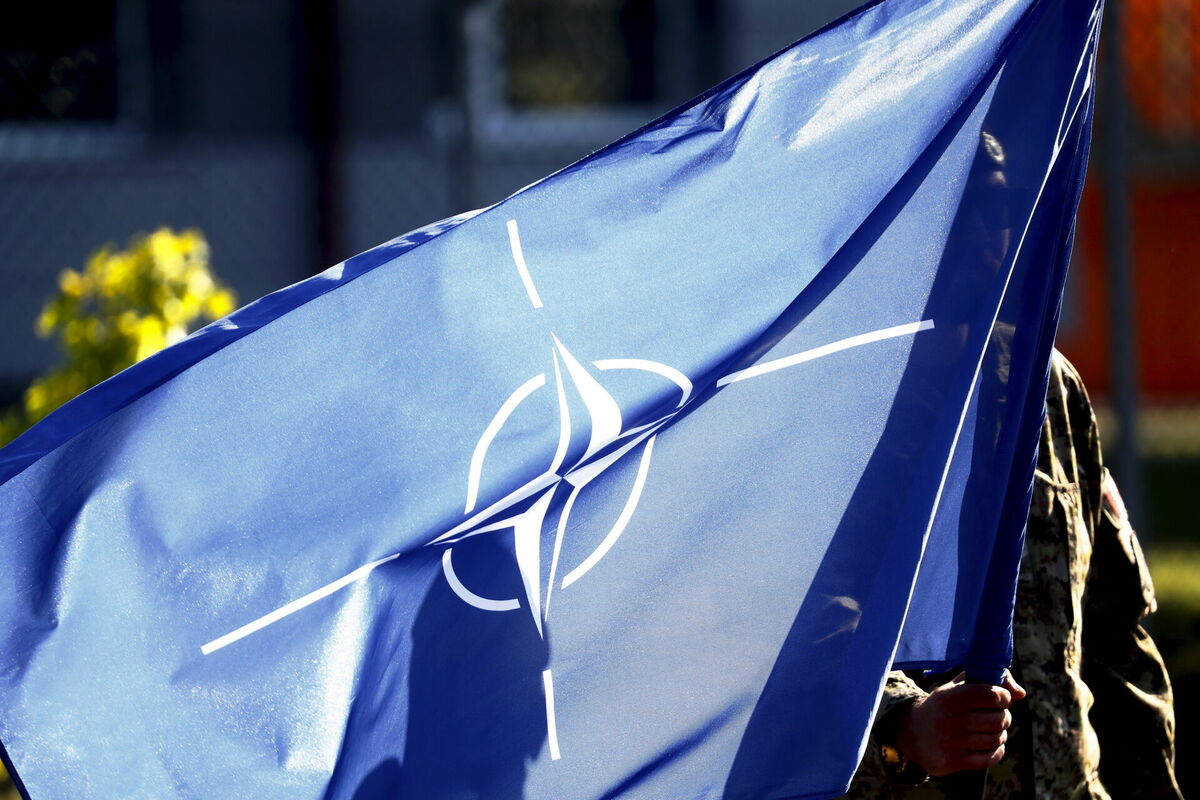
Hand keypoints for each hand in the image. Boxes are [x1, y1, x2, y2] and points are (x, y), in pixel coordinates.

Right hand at [895, 671, 1025, 775]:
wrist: (912, 732)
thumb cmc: (943, 705)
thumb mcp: (958, 687)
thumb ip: (990, 680)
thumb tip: (1021, 694)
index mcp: (951, 697)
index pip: (993, 695)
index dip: (1003, 697)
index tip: (999, 698)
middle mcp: (950, 719)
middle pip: (999, 720)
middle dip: (1004, 717)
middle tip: (996, 715)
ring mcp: (951, 742)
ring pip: (996, 740)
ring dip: (1000, 734)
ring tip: (992, 730)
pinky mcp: (952, 761)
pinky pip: (989, 758)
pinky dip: (996, 751)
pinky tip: (991, 745)